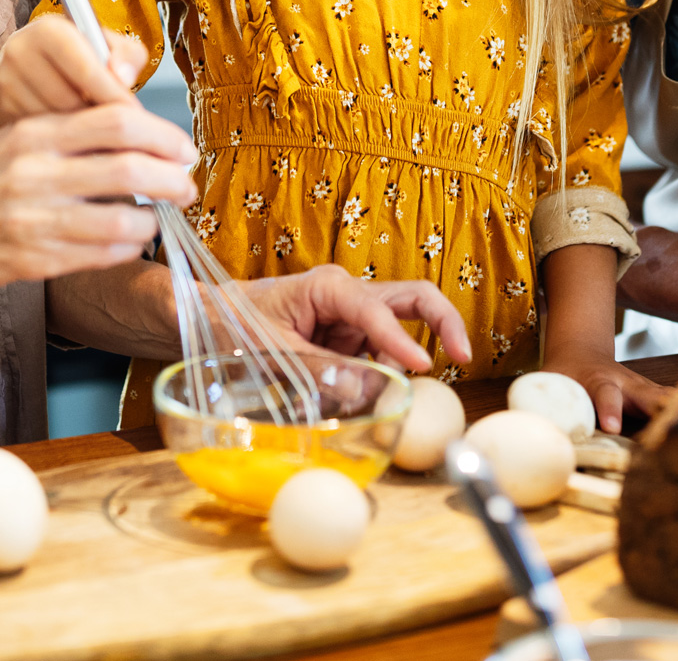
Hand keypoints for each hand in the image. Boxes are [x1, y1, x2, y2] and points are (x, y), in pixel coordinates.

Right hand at [0, 18, 150, 129]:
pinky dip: (59, 139)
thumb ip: (127, 55)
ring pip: (53, 121)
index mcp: (49, 29)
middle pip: (69, 99)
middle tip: (115, 125)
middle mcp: (19, 51)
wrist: (29, 69)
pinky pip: (37, 135)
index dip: (112, 93)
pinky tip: (70, 133)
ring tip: (92, 126)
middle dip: (96, 115)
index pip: (86, 68)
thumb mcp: (106, 46)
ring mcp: (4, 83)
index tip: (131, 112)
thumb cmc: (77, 57)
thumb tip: (123, 78)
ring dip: (79, 130)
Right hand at [0, 102, 198, 292]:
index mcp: (33, 134)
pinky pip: (100, 255)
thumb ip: (69, 134)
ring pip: (121, 220)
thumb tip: (137, 134)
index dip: (162, 134)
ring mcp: (33, 221)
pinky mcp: (33, 261)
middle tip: (187, 184)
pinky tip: (131, 240)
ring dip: (154, 220)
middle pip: (129, 168)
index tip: (182, 147)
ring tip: (161, 217)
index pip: (116, 121)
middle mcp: (34, 173)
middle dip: (172, 178)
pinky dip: (127, 248)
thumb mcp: (13, 140)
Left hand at [242, 265, 472, 372]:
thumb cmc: (237, 322)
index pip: (377, 310)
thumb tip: (368, 390)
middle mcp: (349, 293)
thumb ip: (321, 371)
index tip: (424, 366)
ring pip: (402, 326)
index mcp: (328, 286)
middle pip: (413, 296)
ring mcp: (353, 314)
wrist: (213, 317)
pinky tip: (378, 390)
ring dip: (407, 356)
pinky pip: (382, 350)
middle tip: (464, 356)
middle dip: (444, 321)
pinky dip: (389, 369)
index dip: (402, 340)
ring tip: (395, 391)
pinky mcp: (350, 335)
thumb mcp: (273, 351)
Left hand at [543, 341, 668, 434]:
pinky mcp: (656, 399)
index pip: (604, 394)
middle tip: (677, 428)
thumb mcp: (547, 384)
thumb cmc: (564, 375)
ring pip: (668, 399)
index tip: (610, 426)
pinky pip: (676, 408)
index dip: (608, 409)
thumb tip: (527, 435)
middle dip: (663, 409)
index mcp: (598, 380)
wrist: (583, 352)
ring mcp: (645, 390)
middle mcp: (627, 383)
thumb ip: (541, 407)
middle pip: (649, 394)